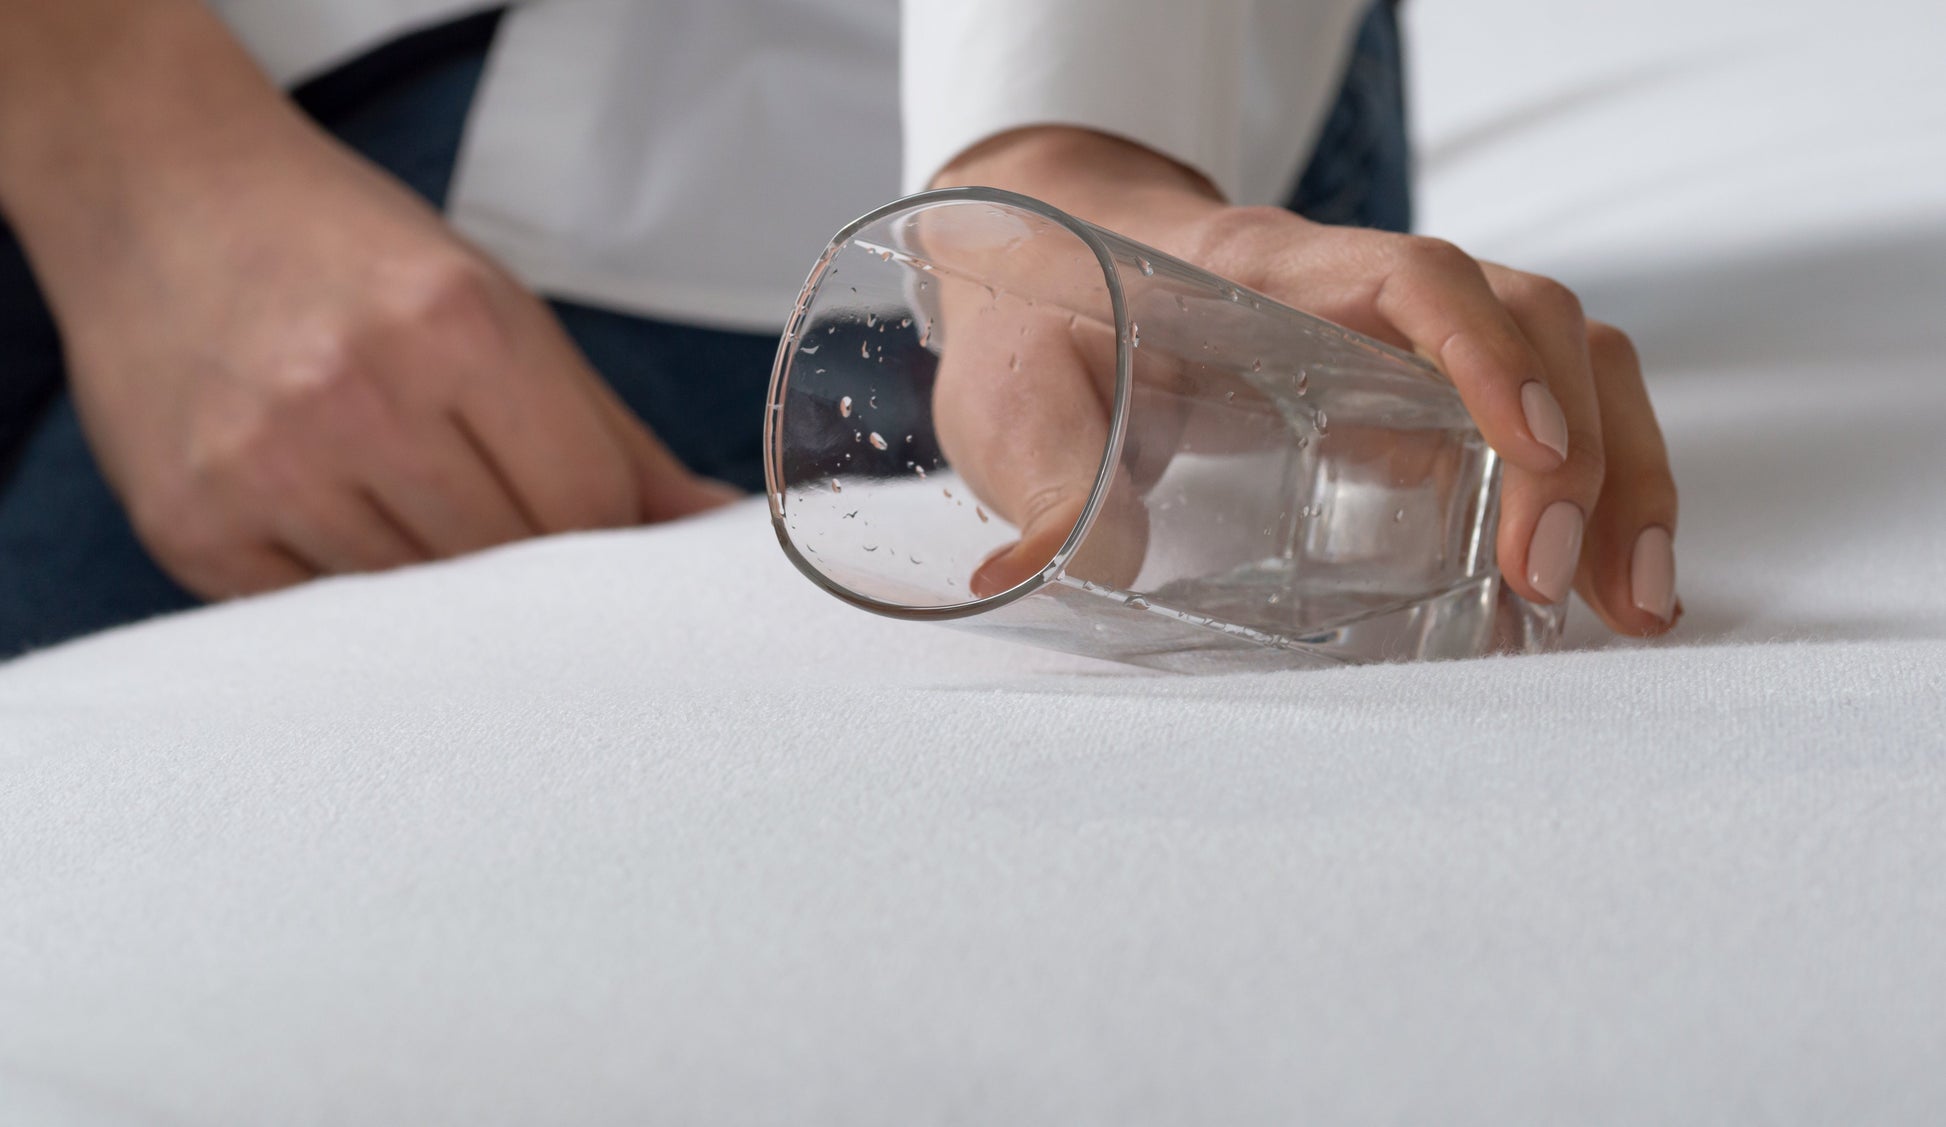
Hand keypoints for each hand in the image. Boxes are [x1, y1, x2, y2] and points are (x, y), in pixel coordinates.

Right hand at [0, 3, 732, 597]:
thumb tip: (719, 526)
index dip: (608, 542)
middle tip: (506, 535)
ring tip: (408, 511)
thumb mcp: (501, 312)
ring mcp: (263, 465)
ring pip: (417, 609)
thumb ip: (614, 437)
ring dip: (437, 586)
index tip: (597, 542)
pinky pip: (319, 617)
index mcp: (456, 327)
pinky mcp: (191, 526)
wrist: (161, 194)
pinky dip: (349, 594)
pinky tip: (338, 526)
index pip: (587, 508)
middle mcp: (356, 395)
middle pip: (508, 568)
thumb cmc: (352, 255)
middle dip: (528, 572)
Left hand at [931, 127, 1679, 635]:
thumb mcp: (1013, 396)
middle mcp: (1359, 296)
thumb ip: (1042, 472)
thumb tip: (1058, 566)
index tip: (1531, 451)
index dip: (1486, 350)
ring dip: (1624, 477)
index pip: (1417, 277)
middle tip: (1564, 584)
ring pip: (1568, 366)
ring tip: (1633, 605)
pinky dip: (1588, 493)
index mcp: (1266, 277)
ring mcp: (1397, 342)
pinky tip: (1592, 587)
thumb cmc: (1039, 318)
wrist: (1046, 262)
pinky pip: (1536, 418)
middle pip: (1537, 321)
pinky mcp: (1408, 393)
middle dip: (1587, 448)